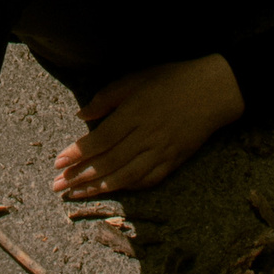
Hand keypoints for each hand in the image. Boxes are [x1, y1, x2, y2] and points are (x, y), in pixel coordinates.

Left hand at [53, 54, 244, 201]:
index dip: (78, 153)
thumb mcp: (137, 78)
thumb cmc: (173, 79)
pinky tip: (112, 190)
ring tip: (76, 194)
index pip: (100, 139)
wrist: (215, 91)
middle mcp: (146, 136)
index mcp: (135, 113)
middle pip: (108, 162)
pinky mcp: (174, 161)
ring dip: (99, 187)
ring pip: (125, 175)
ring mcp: (161, 151)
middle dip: (80, 176)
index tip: (58, 162)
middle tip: (58, 186)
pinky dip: (128, 187)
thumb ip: (108, 97)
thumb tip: (82, 115)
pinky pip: (148, 179)